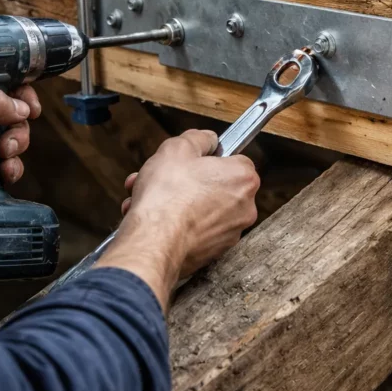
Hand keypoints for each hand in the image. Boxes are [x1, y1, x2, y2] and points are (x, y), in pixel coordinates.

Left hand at [0, 86, 41, 220]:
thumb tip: (22, 107)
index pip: (2, 86)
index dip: (21, 95)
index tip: (31, 108)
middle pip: (12, 117)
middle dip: (18, 130)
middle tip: (6, 142)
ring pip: (10, 142)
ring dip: (14, 151)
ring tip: (1, 160)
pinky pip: (3, 166)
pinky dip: (8, 171)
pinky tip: (2, 176)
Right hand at [98, 129, 259, 307]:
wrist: (154, 242)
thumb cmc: (167, 196)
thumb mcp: (178, 148)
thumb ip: (199, 138)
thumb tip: (208, 140)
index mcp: (243, 178)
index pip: (233, 159)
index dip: (207, 158)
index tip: (191, 161)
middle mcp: (244, 207)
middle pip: (214, 185)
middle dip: (184, 181)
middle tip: (161, 178)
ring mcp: (230, 232)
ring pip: (200, 208)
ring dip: (174, 201)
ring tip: (146, 198)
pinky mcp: (213, 252)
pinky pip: (194, 230)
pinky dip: (176, 223)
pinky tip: (151, 218)